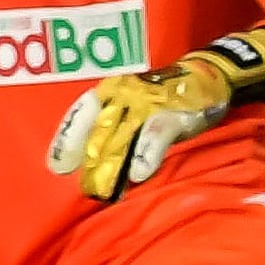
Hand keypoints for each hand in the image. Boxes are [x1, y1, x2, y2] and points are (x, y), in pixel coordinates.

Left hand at [47, 26, 264, 202]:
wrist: (207, 75)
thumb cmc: (164, 98)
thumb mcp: (134, 107)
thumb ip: (115, 131)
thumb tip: (93, 164)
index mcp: (112, 91)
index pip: (82, 112)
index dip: (68, 137)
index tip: (57, 165)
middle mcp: (125, 94)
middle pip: (100, 129)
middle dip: (90, 159)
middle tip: (84, 189)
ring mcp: (150, 103)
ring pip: (124, 135)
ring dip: (112, 163)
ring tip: (103, 190)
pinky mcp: (175, 113)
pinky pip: (156, 134)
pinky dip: (147, 153)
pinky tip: (139, 174)